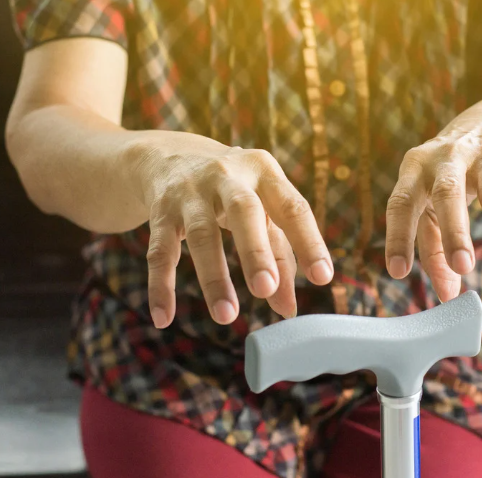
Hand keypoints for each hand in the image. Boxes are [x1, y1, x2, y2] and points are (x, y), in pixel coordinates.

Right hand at [138, 136, 333, 327]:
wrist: (169, 156)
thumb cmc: (233, 190)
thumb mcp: (262, 210)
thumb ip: (280, 256)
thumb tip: (287, 309)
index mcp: (264, 172)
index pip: (293, 207)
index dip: (309, 241)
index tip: (322, 278)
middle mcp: (227, 176)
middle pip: (243, 211)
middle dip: (255, 251)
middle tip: (265, 289)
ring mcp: (190, 191)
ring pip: (201, 234)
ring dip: (213, 276)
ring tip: (226, 316)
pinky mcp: (160, 210)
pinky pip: (160, 250)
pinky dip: (160, 285)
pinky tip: (165, 317)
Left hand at [384, 99, 481, 301]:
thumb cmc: (450, 174)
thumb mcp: (431, 202)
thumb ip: (433, 247)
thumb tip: (445, 295)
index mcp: (416, 168)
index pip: (402, 202)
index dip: (399, 236)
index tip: (398, 272)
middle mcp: (449, 158)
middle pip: (449, 193)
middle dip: (454, 232)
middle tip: (462, 269)